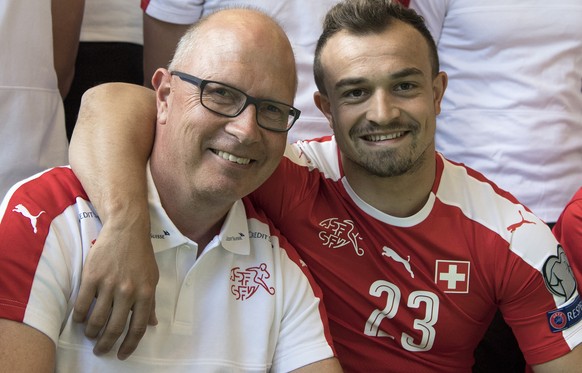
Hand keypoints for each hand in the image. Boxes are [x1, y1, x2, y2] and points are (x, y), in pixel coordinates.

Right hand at [73, 220, 158, 359]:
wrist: (126, 229)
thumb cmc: (141, 254)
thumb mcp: (152, 278)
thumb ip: (151, 302)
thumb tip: (152, 323)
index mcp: (145, 293)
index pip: (137, 328)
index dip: (129, 345)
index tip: (121, 354)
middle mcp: (127, 291)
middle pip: (113, 328)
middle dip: (106, 344)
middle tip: (101, 350)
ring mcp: (108, 284)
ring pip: (96, 319)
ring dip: (91, 332)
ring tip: (90, 335)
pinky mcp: (91, 277)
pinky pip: (82, 304)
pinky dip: (79, 316)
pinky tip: (80, 319)